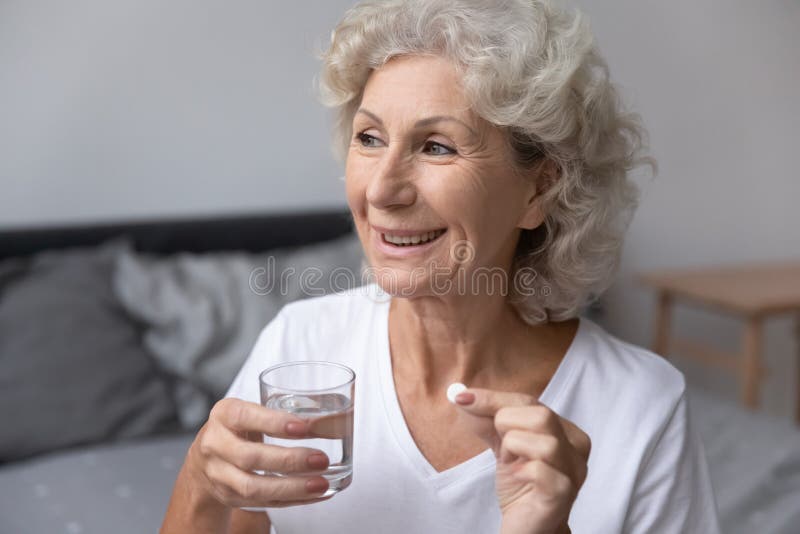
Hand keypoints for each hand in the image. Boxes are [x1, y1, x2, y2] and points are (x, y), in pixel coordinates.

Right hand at [187, 397, 340, 508]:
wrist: (204, 459)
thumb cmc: (238, 429)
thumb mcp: (250, 411)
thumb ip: (283, 412)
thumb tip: (336, 417)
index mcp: (224, 414)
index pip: (246, 417)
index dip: (275, 423)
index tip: (305, 427)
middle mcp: (216, 444)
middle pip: (251, 458)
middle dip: (289, 460)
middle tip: (322, 459)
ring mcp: (219, 475)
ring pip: (254, 487)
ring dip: (292, 487)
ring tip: (321, 483)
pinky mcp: (230, 496)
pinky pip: (264, 503)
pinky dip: (293, 500)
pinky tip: (316, 494)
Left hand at [453, 388, 590, 533]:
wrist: (525, 525)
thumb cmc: (519, 485)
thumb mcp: (502, 445)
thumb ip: (486, 419)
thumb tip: (462, 395)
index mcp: (565, 430)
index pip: (530, 402)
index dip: (494, 399)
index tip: (463, 398)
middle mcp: (576, 448)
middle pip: (542, 416)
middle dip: (508, 426)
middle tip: (501, 447)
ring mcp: (573, 472)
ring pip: (546, 443)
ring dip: (515, 448)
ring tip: (510, 463)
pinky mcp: (563, 495)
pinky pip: (542, 471)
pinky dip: (523, 470)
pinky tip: (517, 476)